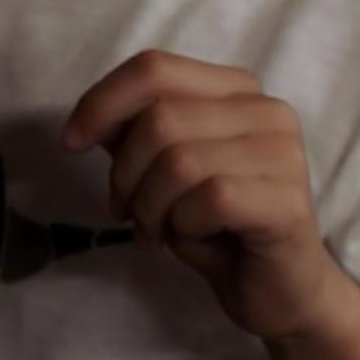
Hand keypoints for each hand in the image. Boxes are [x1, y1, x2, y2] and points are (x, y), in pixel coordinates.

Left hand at [64, 50, 359, 346]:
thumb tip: (87, 120)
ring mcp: (283, 153)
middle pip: (160, 118)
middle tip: (128, 212)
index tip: (71, 142)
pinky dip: (183, 225)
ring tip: (157, 232)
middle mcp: (266, 110)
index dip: (102, 101)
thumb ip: (133, 134)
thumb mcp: (162, 171)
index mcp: (236, 89)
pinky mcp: (288, 200)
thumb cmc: (216, 227)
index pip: (154, 67)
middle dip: (125, 174)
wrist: (277, 292)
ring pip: (179, 161)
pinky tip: (193, 239)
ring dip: (151, 207)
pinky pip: (210, 199)